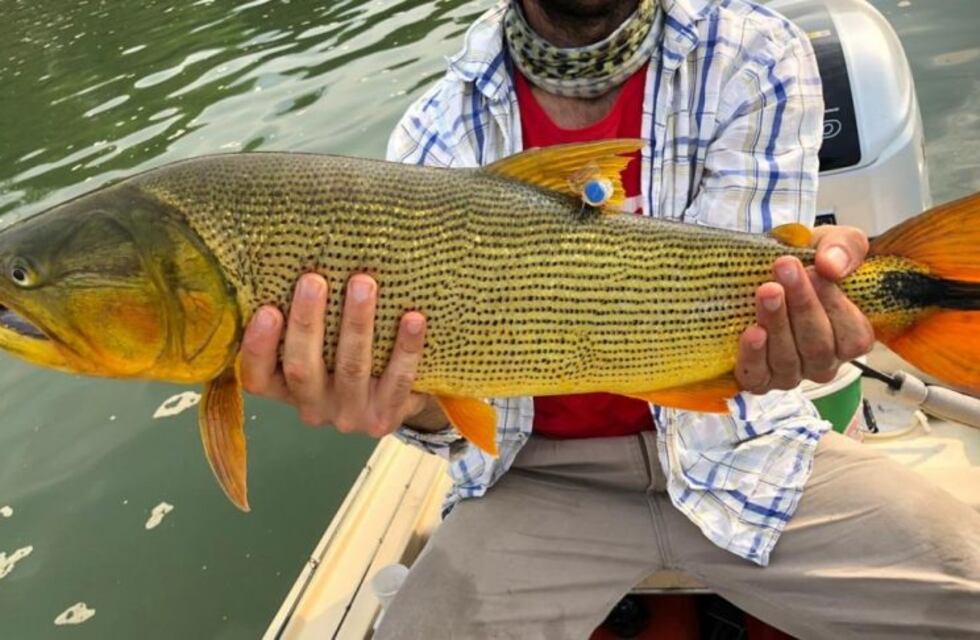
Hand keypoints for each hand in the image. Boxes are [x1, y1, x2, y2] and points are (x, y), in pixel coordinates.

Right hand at [239, 273, 445, 435]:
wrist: (395, 400)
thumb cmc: (345, 359)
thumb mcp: (318, 347)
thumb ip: (304, 322)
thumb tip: (294, 258)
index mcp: (285, 389)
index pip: (258, 377)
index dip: (258, 347)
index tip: (266, 310)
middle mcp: (312, 407)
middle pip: (302, 368)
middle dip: (307, 322)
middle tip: (313, 280)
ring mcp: (348, 415)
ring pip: (351, 368)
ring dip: (356, 323)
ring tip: (363, 283)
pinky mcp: (385, 417)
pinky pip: (398, 379)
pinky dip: (406, 347)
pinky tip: (413, 318)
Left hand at [736, 225, 874, 393]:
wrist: (759, 269)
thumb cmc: (804, 262)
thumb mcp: (830, 244)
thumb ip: (844, 247)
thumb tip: (832, 265)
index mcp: (849, 337)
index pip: (853, 336)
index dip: (835, 305)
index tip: (815, 270)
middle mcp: (823, 361)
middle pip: (818, 345)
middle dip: (802, 305)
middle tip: (784, 269)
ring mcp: (791, 373)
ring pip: (788, 358)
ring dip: (777, 322)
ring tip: (767, 290)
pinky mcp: (758, 378)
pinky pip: (758, 376)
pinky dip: (754, 355)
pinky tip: (752, 332)